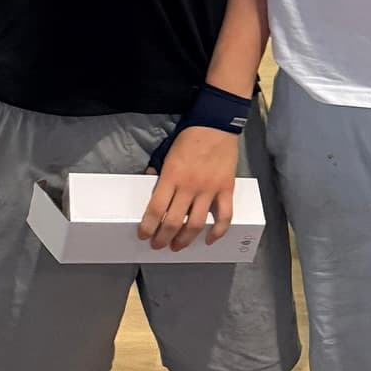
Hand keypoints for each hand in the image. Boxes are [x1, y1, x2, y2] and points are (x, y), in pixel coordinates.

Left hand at [137, 127, 239, 250]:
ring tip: (177, 246)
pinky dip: (217, 232)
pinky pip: (224, 216)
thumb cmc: (189, 137)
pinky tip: (209, 240)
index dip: (148, 227)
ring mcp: (209, 189)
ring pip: (196, 224)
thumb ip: (158, 171)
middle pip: (174, 222)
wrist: (216, 124)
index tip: (143, 235)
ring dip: (185, 239)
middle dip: (163, 238)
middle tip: (159, 245)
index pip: (156, 209)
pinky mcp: (226, 189)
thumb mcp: (166, 152)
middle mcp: (189, 186)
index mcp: (171, 176)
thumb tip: (151, 185)